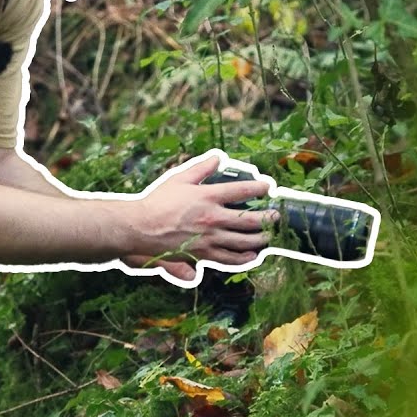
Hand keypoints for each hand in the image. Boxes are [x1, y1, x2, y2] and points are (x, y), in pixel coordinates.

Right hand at [124, 155, 278, 279]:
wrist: (140, 228)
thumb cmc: (158, 202)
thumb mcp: (180, 179)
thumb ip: (201, 168)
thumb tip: (217, 158)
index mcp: (208, 197)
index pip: (242, 190)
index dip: (259, 188)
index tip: (268, 188)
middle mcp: (212, 218)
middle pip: (249, 219)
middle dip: (267, 217)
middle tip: (276, 215)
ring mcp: (209, 238)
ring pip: (243, 241)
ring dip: (261, 238)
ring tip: (270, 235)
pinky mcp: (202, 253)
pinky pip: (228, 258)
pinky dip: (244, 258)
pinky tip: (252, 255)